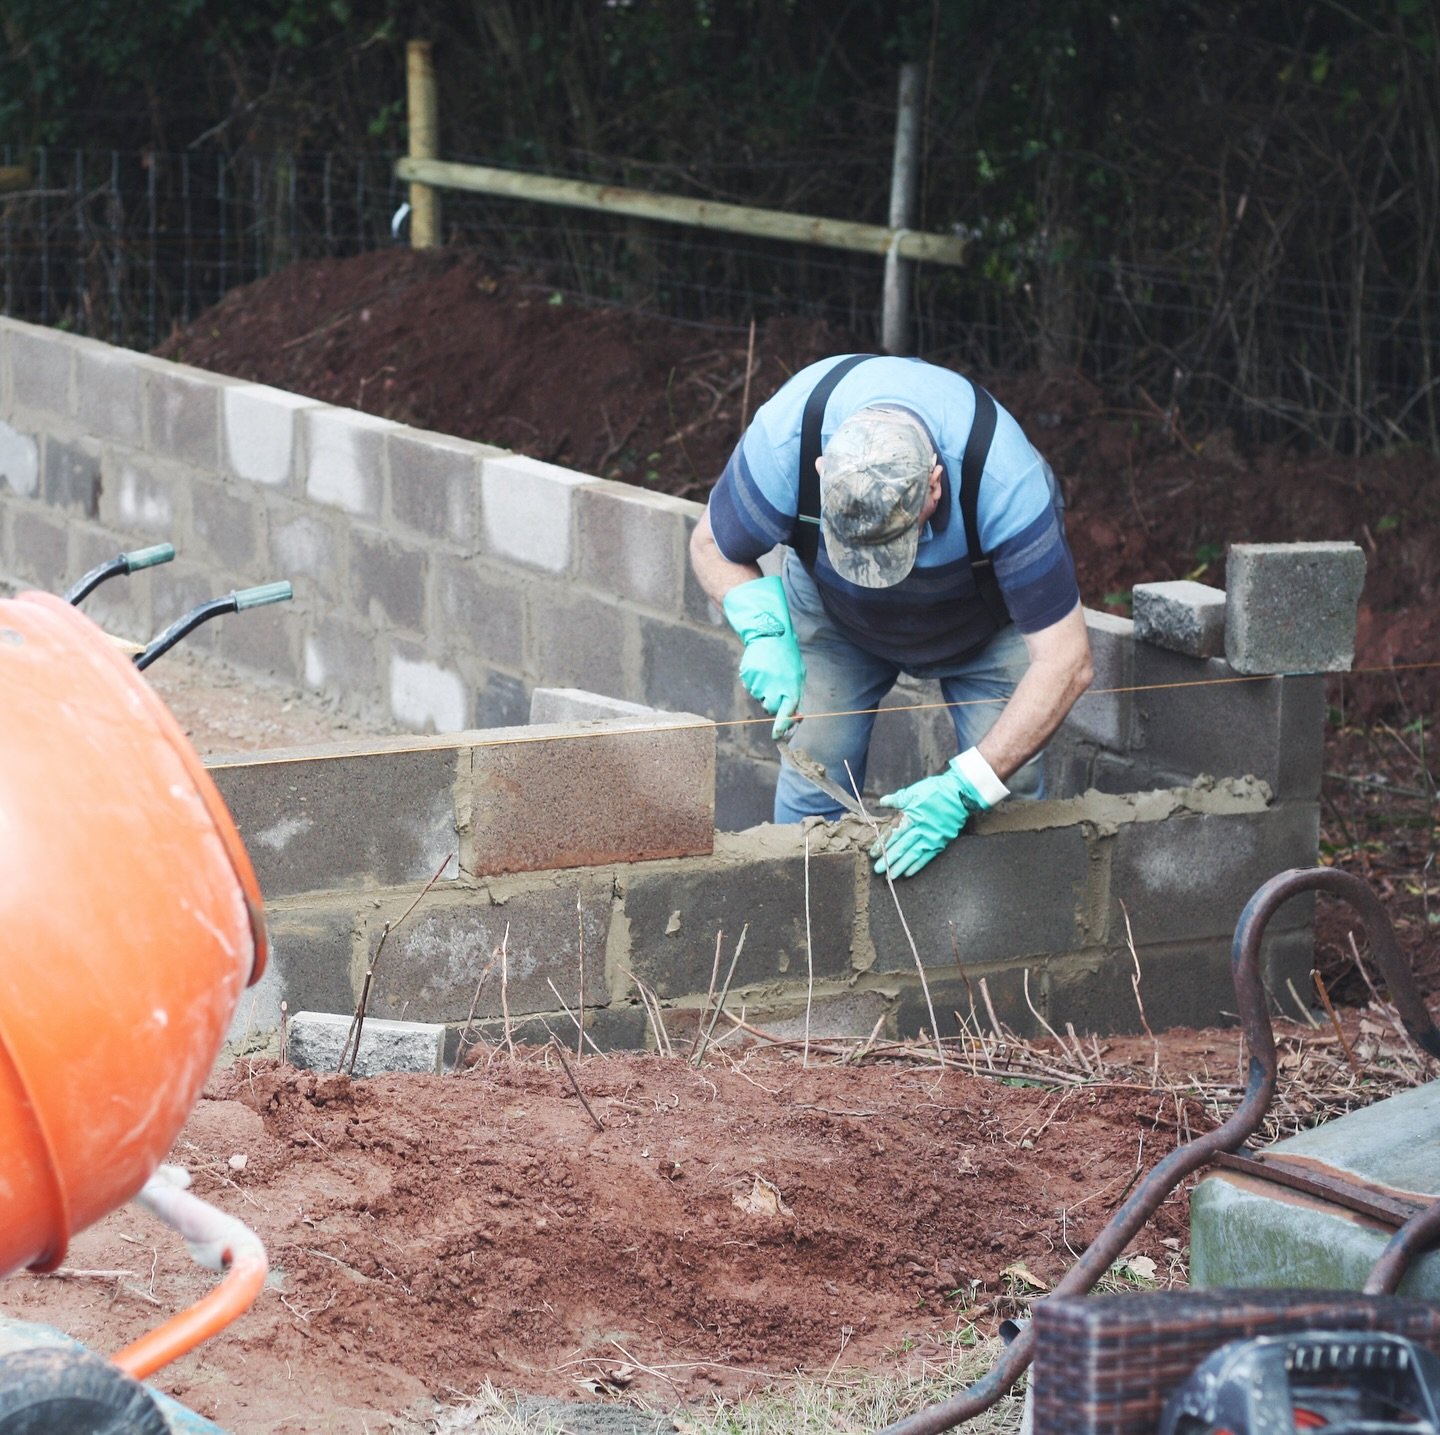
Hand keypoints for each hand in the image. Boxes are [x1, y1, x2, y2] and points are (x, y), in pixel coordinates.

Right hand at [721, 575, 804, 738]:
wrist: (769, 634)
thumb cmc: (788, 656)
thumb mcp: (798, 675)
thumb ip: (796, 696)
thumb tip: (796, 717)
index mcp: (791, 688)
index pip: (786, 714)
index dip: (782, 727)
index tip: (777, 737)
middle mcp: (774, 688)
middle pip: (770, 708)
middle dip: (772, 702)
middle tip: (776, 686)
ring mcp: (760, 683)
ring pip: (759, 697)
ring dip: (764, 689)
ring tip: (769, 671)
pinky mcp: (748, 677)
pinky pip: (751, 687)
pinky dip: (755, 681)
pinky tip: (761, 668)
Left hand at [870, 748, 1007, 877]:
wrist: (960, 793)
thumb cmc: (936, 790)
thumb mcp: (914, 791)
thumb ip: (897, 799)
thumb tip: (882, 801)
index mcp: (912, 816)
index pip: (894, 833)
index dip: (883, 844)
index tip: (873, 854)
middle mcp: (921, 829)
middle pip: (902, 846)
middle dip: (889, 859)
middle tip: (878, 870)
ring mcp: (932, 837)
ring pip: (913, 854)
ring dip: (901, 866)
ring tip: (891, 876)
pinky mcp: (941, 842)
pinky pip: (927, 856)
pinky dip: (918, 865)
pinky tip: (908, 873)